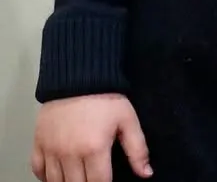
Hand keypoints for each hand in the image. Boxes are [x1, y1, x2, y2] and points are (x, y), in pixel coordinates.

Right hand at [31, 93, 152, 181]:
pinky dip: (46, 177)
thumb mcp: (128, 121)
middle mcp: (69, 154)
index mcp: (94, 149)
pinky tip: (57, 176)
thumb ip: (138, 150)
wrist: (78, 77)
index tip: (107, 181)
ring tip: (79, 178)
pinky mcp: (38, 143)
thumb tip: (146, 174)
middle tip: (94, 178)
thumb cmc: (106, 99)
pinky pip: (37, 170)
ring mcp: (51, 150)